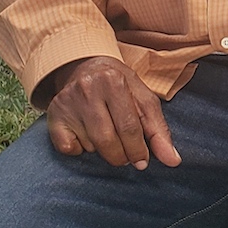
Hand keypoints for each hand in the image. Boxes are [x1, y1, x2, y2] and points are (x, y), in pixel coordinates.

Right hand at [44, 56, 181, 169]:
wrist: (87, 66)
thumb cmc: (121, 86)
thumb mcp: (144, 99)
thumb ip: (159, 130)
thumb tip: (173, 161)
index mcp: (114, 81)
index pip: (129, 127)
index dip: (138, 150)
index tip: (142, 161)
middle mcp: (88, 89)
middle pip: (108, 140)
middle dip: (122, 156)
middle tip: (127, 156)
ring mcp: (67, 102)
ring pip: (90, 146)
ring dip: (103, 151)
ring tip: (109, 138)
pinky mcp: (53, 115)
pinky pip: (68, 148)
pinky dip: (80, 150)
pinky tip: (86, 136)